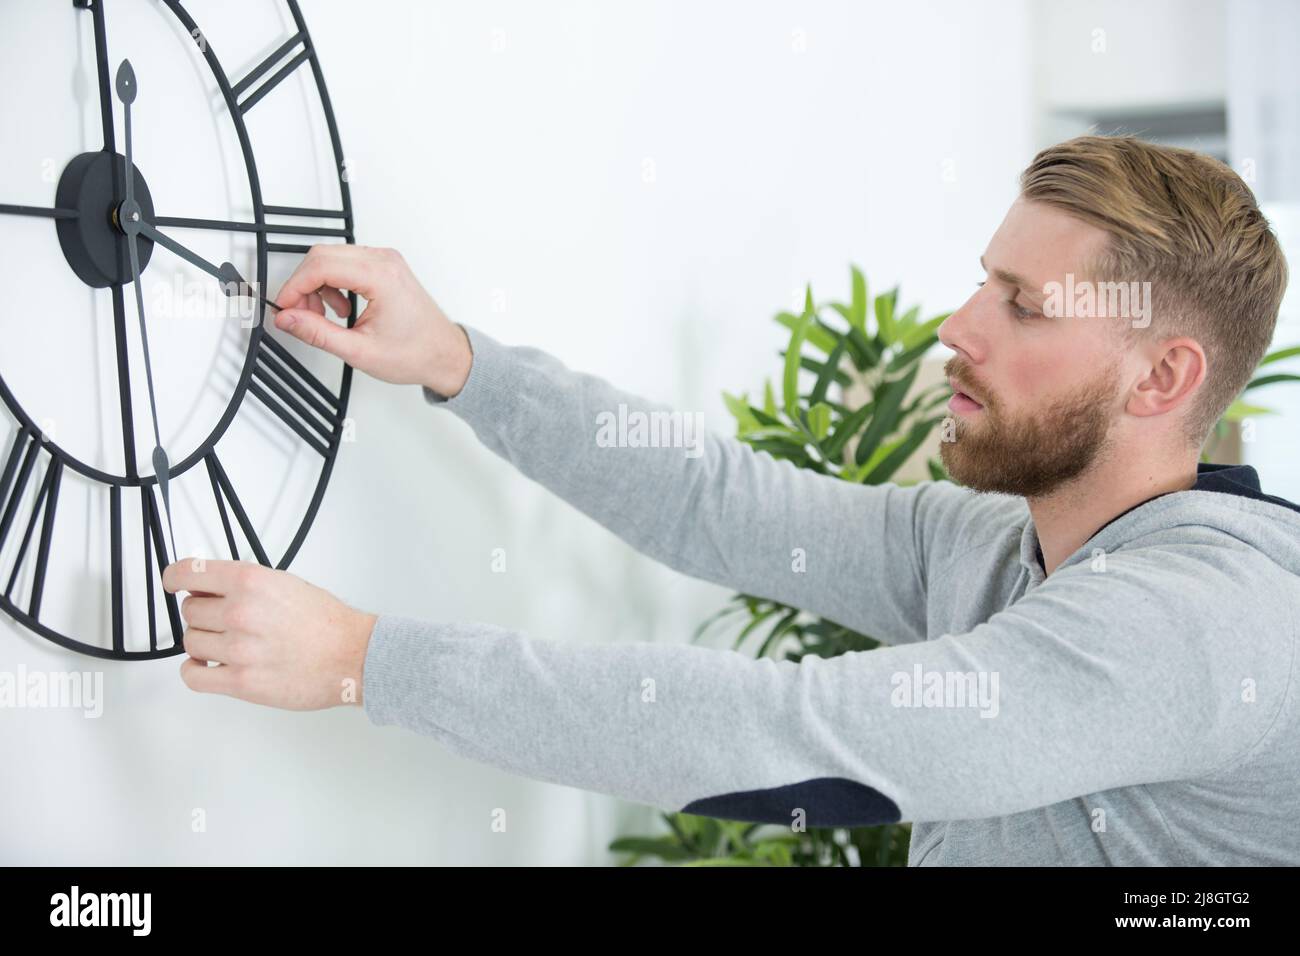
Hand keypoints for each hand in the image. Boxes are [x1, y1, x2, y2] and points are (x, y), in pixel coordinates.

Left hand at [162, 558, 376, 710]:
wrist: (353, 656)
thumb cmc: (327, 623)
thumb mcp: (285, 584)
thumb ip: (246, 585)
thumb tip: (212, 589)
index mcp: (250, 582)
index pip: (189, 573)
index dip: (175, 578)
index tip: (173, 582)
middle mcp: (240, 612)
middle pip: (190, 610)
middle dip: (204, 614)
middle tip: (224, 620)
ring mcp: (238, 649)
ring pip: (191, 642)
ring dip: (205, 643)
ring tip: (229, 644)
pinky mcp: (240, 682)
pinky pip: (193, 675)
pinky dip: (195, 670)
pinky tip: (209, 665)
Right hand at [272, 244, 472, 397]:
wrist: (444, 355)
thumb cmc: (416, 353)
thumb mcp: (359, 351)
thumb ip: (317, 333)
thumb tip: (287, 319)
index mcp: (381, 277)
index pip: (320, 266)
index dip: (294, 287)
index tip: (283, 308)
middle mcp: (384, 261)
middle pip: (322, 256)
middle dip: (303, 286)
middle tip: (299, 316)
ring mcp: (386, 262)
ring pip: (332, 258)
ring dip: (318, 286)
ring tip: (323, 317)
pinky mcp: (385, 268)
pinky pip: (346, 264)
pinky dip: (333, 284)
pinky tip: (340, 309)